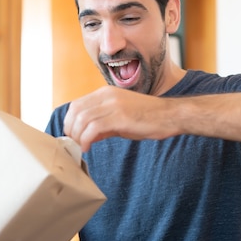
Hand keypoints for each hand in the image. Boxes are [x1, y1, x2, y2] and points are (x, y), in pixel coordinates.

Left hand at [63, 86, 177, 151]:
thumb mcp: (120, 118)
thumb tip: (85, 136)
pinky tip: (88, 148)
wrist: (171, 115)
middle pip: (75, 111)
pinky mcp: (120, 116)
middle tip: (74, 144)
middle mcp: (107, 95)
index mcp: (105, 93)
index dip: (69, 122)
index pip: (76, 105)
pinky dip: (86, 140)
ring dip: (77, 136)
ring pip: (82, 119)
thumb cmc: (148, 118)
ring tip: (81, 147)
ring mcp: (113, 104)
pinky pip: (93, 128)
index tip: (72, 136)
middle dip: (70, 130)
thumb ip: (102, 125)